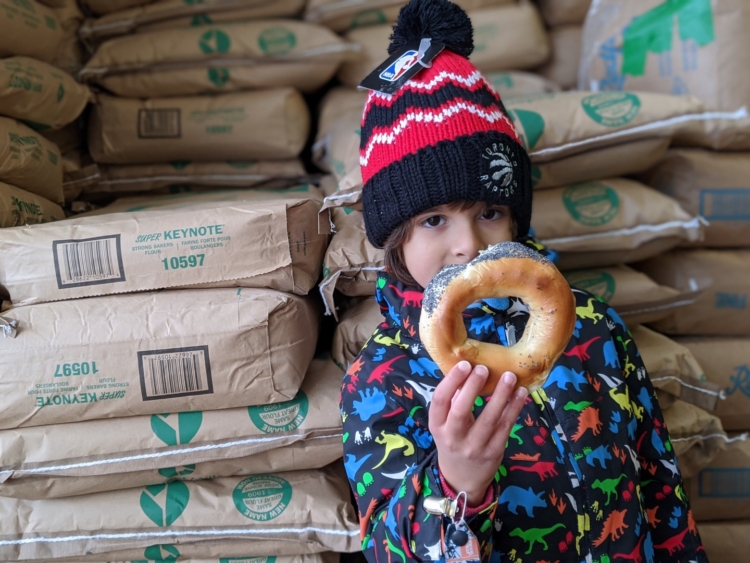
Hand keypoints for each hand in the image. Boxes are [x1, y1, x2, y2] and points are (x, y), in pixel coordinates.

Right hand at [429, 361, 526, 505]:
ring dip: (501, 396)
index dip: (451, 381)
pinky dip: (513, 409)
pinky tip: (521, 394)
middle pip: (461, 410)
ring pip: (489, 419)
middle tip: (484, 368)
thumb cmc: (453, 441)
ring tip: (509, 376)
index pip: (440, 400)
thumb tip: (466, 371)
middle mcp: (453, 437)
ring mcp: (474, 447)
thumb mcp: (444, 425)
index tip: (465, 365)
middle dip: (473, 387)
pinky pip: (505, 428)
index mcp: (437, 426)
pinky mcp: (493, 452)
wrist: (462, 478)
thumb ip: (452, 402)